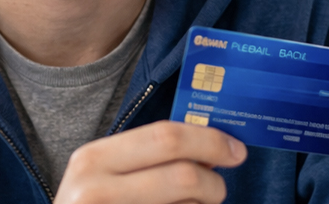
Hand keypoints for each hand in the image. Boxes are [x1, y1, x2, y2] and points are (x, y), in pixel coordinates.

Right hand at [54, 121, 246, 203]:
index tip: (235, 149)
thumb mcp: (105, 174)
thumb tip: (212, 146)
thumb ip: (149, 155)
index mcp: (93, 159)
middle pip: (184, 176)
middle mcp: (95, 192)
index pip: (166, 137)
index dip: (210, 141)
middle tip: (220, 187)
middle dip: (214, 182)